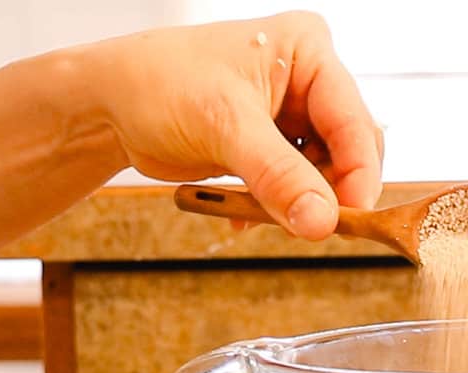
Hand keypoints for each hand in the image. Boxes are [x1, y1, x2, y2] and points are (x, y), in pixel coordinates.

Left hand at [89, 12, 383, 238]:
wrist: (108, 104)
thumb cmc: (158, 85)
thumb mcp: (225, 127)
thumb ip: (279, 177)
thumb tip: (323, 222)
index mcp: (309, 51)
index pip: (354, 121)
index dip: (359, 174)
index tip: (349, 217)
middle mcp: (309, 80)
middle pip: (349, 152)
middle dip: (327, 192)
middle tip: (309, 226)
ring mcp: (294, 115)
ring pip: (325, 175)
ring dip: (298, 204)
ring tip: (259, 214)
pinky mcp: (276, 146)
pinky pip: (298, 187)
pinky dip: (278, 207)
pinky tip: (246, 215)